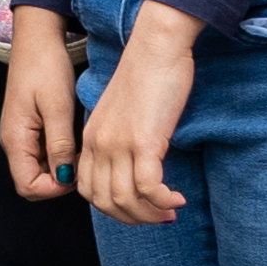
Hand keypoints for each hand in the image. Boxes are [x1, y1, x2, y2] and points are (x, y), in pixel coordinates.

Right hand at [0, 13, 79, 198]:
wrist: (37, 38)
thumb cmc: (46, 66)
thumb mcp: (57, 106)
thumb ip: (59, 144)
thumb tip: (65, 177)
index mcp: (15, 139)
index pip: (28, 187)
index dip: (55, 188)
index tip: (80, 172)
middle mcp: (14, 142)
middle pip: (34, 182)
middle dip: (61, 179)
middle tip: (86, 161)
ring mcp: (22, 136)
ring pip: (42, 169)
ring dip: (63, 165)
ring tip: (84, 148)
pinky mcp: (31, 128)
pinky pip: (45, 153)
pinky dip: (62, 152)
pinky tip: (78, 138)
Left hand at [71, 6, 194, 224]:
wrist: (156, 47)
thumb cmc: (146, 75)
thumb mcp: (122, 113)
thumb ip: (119, 139)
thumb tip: (134, 165)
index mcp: (90, 138)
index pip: (88, 191)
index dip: (113, 209)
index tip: (138, 209)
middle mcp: (99, 145)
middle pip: (105, 202)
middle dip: (133, 218)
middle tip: (158, 217)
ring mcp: (119, 144)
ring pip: (126, 200)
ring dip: (150, 214)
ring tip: (171, 211)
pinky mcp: (144, 142)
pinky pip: (148, 187)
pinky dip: (163, 201)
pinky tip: (177, 199)